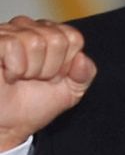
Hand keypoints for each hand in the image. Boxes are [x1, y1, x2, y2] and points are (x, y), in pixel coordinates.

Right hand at [0, 16, 96, 150]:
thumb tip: (82, 58)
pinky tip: (8, 75)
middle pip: (57, 39)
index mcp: (49, 34)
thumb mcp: (71, 91)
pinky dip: (14, 68)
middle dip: (50, 68)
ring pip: (36, 42)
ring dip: (31, 70)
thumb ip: (85, 74)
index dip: (67, 63)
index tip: (53, 76)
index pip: (73, 37)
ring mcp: (7, 33)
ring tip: (21, 78)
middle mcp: (28, 28)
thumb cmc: (33, 105)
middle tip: (35, 79)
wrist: (6, 126)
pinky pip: (12, 45)